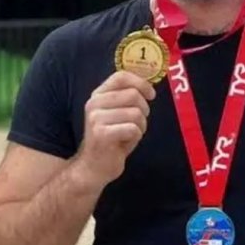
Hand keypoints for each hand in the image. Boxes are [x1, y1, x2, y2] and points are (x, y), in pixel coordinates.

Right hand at [74, 70, 155, 189]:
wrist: (93, 167)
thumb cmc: (111, 138)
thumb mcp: (118, 113)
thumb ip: (127, 97)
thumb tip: (149, 84)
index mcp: (98, 94)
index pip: (121, 76)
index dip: (141, 83)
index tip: (151, 95)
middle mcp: (94, 103)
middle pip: (133, 94)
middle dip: (144, 110)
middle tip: (138, 122)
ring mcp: (96, 118)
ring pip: (135, 113)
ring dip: (141, 126)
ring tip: (131, 134)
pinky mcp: (101, 134)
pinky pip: (133, 129)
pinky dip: (136, 136)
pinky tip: (126, 142)